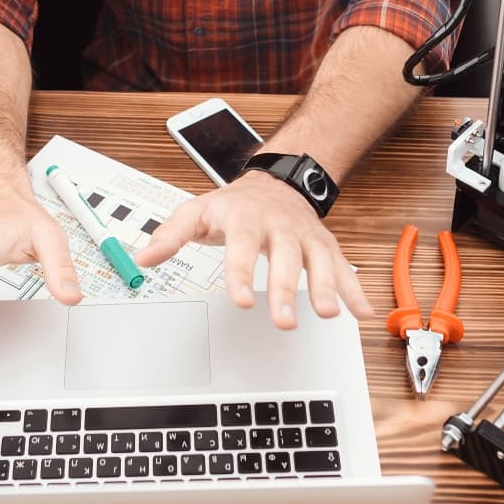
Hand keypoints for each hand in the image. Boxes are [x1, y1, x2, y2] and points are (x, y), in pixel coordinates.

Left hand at [135, 172, 372, 328]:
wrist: (275, 182)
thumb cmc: (234, 204)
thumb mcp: (197, 212)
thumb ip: (170, 235)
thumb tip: (142, 258)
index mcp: (245, 218)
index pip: (242, 245)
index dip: (241, 272)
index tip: (241, 299)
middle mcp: (279, 226)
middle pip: (284, 256)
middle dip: (285, 289)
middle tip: (283, 320)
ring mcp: (305, 236)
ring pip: (318, 261)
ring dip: (325, 288)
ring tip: (327, 315)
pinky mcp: (324, 247)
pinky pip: (342, 267)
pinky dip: (354, 290)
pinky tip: (361, 313)